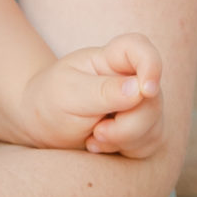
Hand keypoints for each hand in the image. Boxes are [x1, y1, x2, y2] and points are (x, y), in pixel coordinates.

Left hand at [21, 35, 163, 159]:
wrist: (42, 125)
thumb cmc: (51, 101)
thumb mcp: (68, 93)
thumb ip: (102, 91)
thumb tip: (140, 90)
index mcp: (110, 59)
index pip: (140, 47)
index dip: (151, 64)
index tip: (146, 90)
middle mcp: (130, 78)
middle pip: (153, 98)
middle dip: (128, 124)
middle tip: (98, 131)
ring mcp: (139, 104)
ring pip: (154, 124)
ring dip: (124, 139)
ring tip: (94, 136)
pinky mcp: (142, 129)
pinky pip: (150, 142)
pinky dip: (126, 149)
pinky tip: (100, 145)